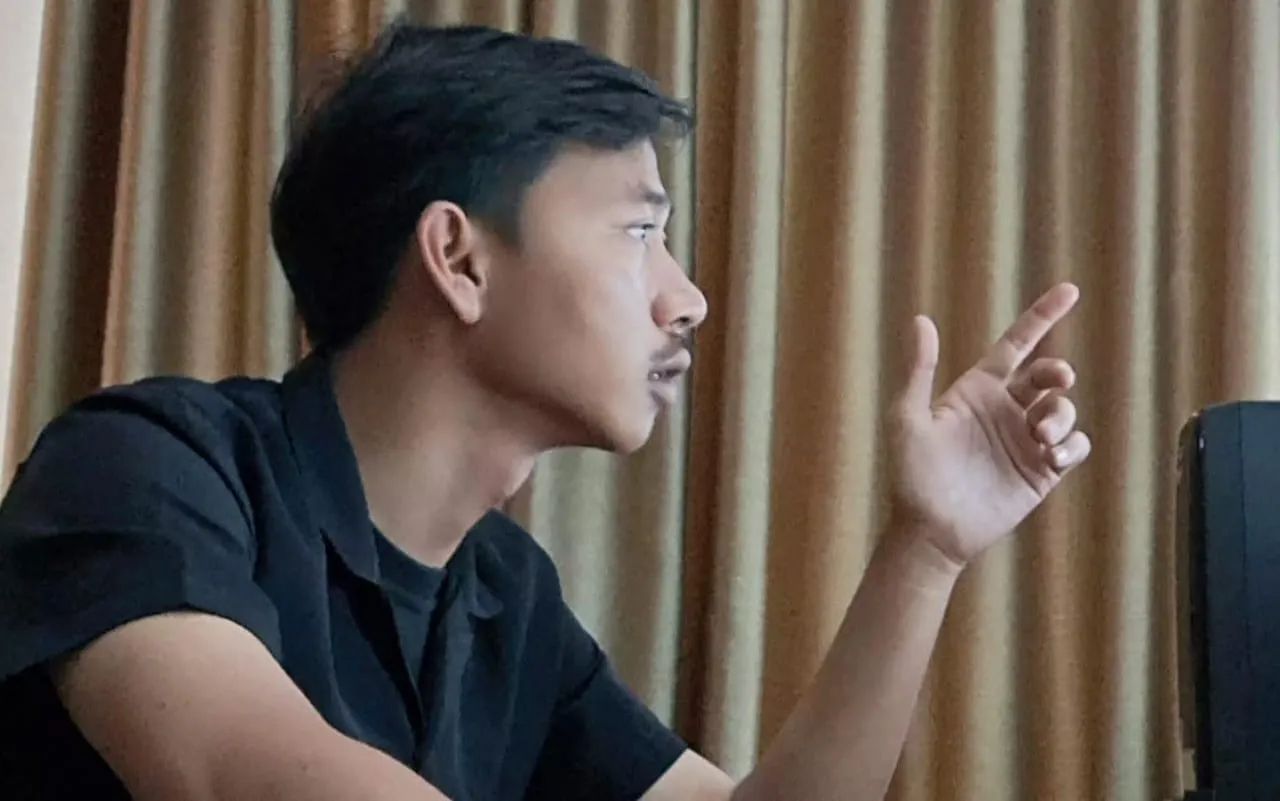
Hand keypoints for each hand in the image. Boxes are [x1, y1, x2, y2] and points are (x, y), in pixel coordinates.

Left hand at [886, 282, 1091, 567]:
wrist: (930, 530)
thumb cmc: (911, 474)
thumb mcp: (908, 418)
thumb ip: (918, 370)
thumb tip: (920, 319)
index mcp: (977, 390)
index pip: (1016, 344)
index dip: (1042, 317)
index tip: (1070, 291)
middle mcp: (1005, 410)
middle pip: (1048, 376)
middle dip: (1058, 373)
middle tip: (1057, 382)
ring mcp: (1025, 440)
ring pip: (1065, 410)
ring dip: (1062, 415)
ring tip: (1040, 436)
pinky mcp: (1041, 471)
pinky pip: (1075, 446)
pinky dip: (1072, 445)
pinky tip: (1053, 455)